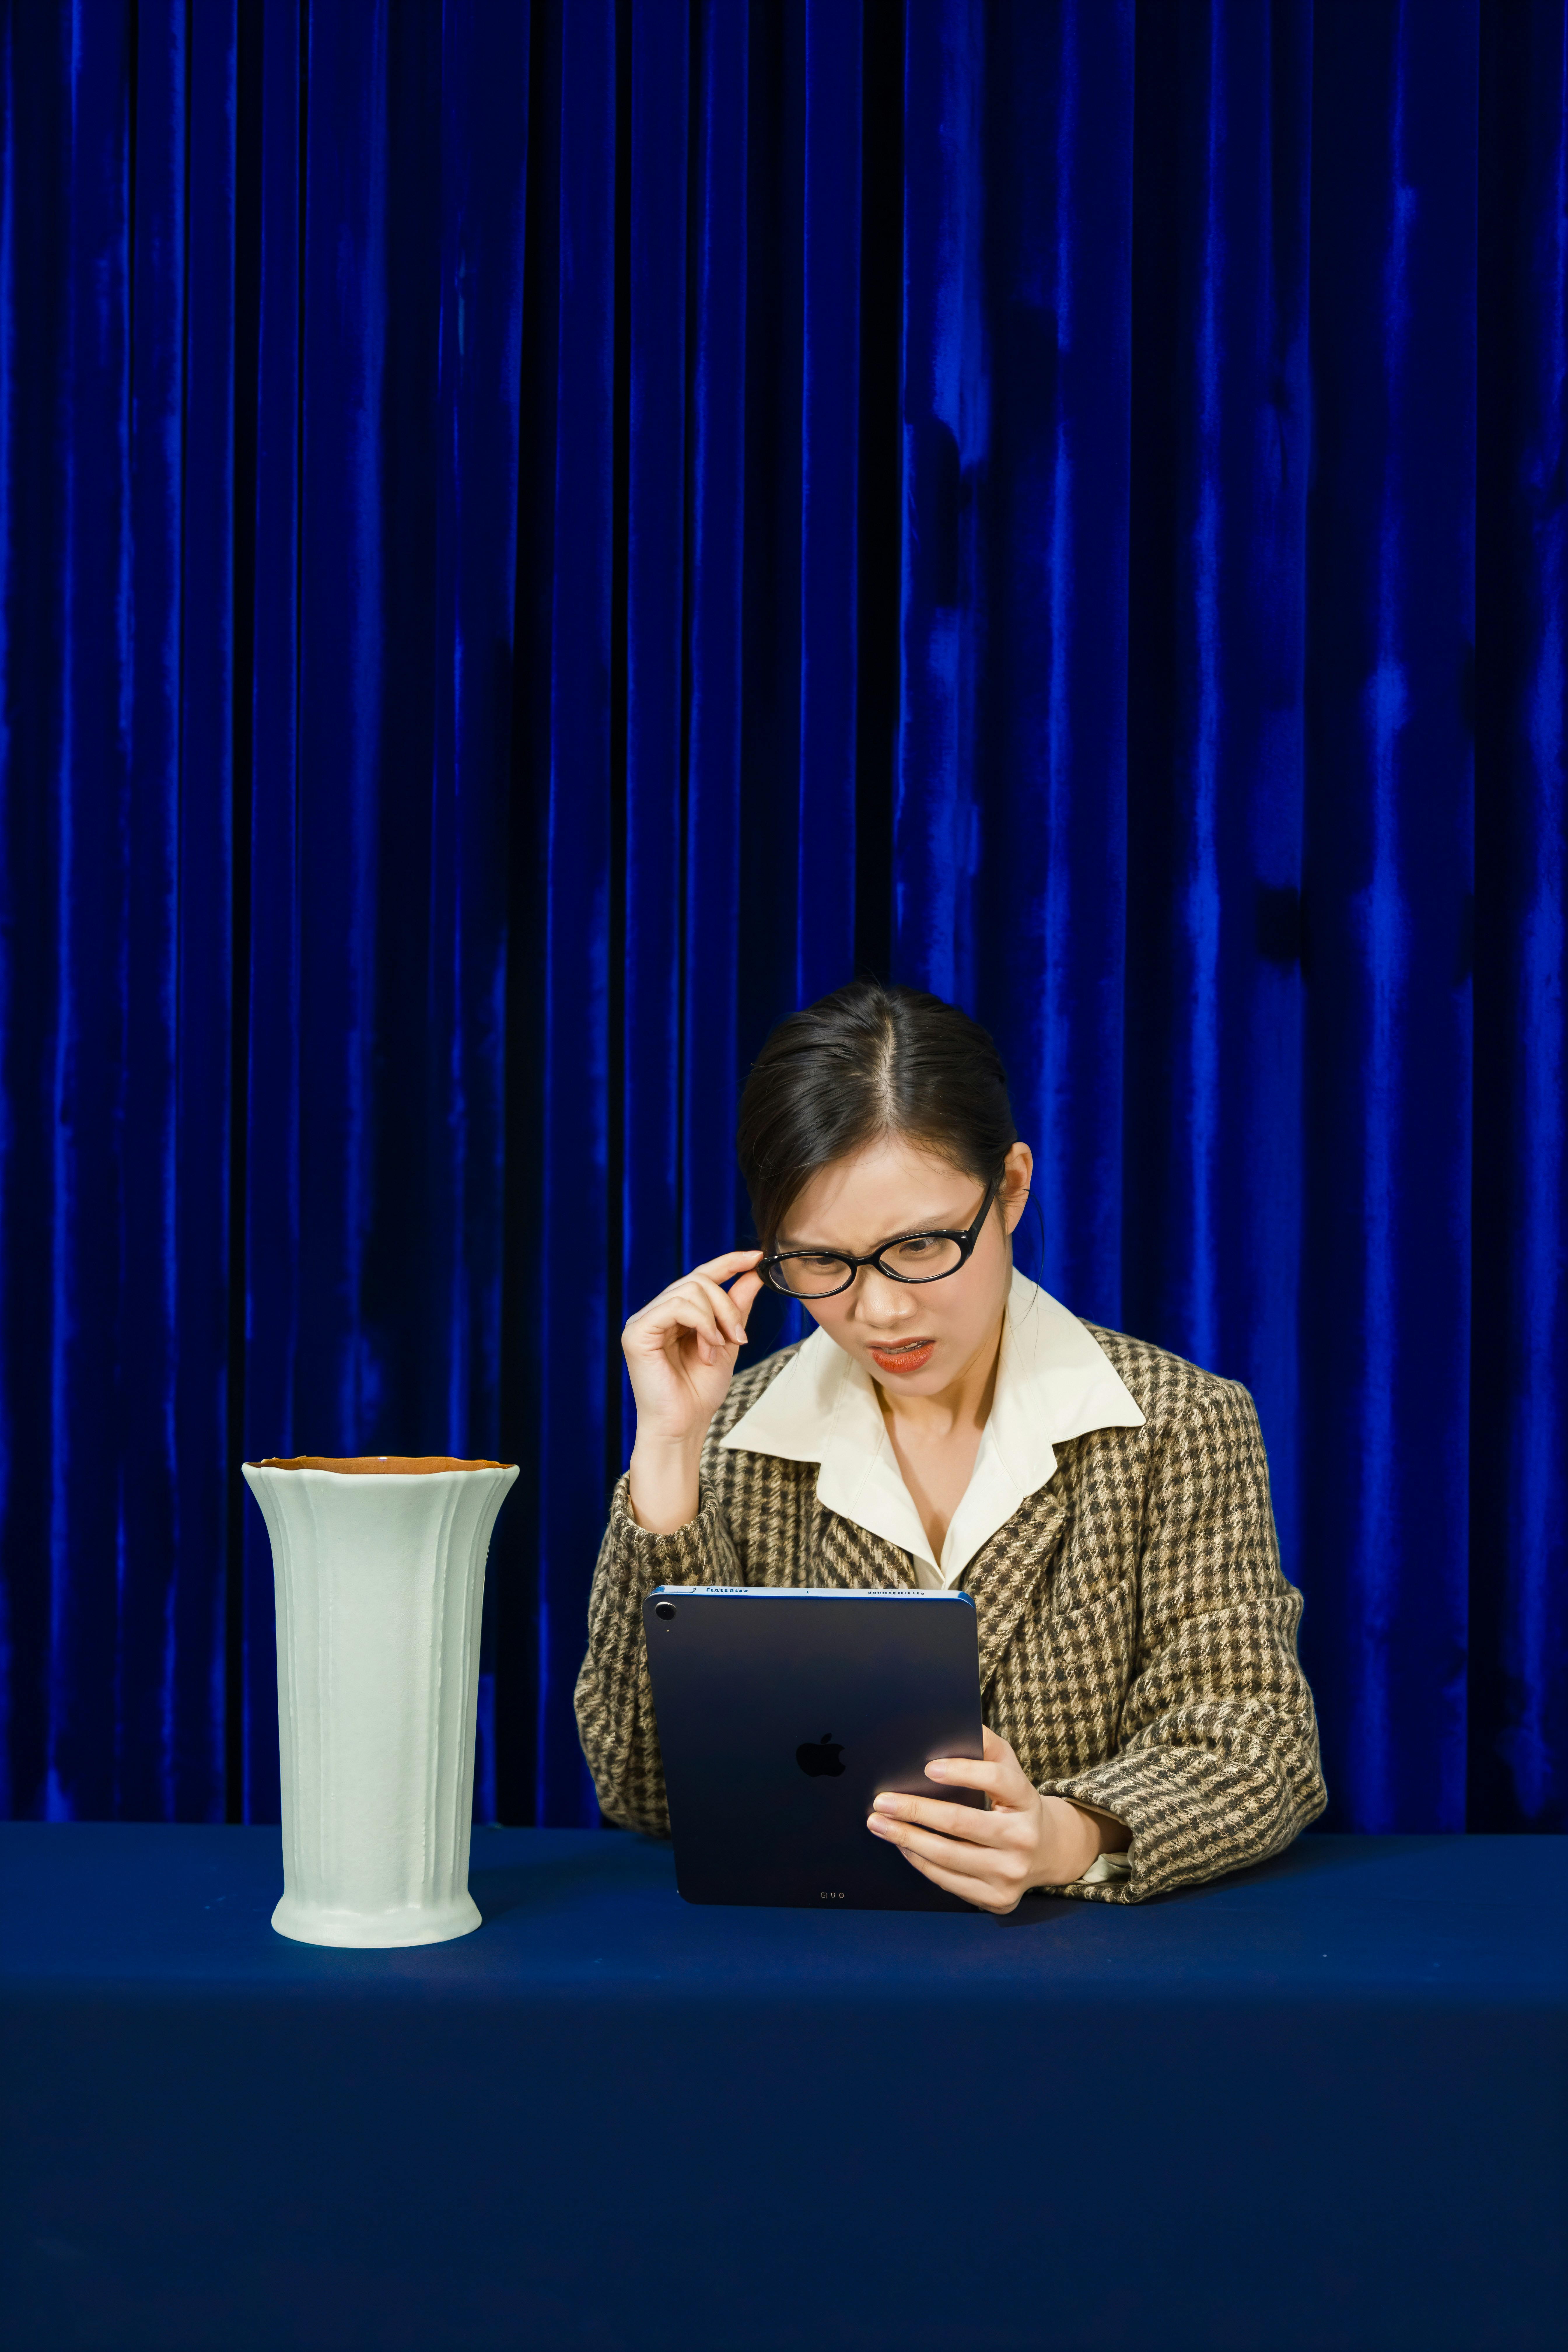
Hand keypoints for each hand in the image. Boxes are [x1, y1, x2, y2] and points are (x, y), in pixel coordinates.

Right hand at [624, 1250, 763, 1531]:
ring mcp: (643, 1321)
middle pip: (698, 1280)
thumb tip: (754, 1273)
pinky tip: (707, 1348)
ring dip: (716, 1319)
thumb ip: (736, 1308)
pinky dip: (702, 1324)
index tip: (756, 1257)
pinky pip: (676, 1306)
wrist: (684, 1426)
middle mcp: (655, 1313)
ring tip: (718, 1350)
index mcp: (673, 1315)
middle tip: (738, 1337)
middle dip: (727, 1305)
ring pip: (689, 1290)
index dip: (728, 1262)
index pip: (699, 1275)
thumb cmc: (700, 1392)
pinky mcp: (636, 1332)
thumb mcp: (727, 1342)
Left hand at [866, 1727, 1113, 1914]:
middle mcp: (1022, 1839)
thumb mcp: (1010, 1770)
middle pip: (961, 1822)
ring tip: (878, 1823)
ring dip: (907, 1838)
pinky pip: (947, 1880)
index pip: (997, 1780)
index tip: (927, 1767)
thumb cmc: (1014, 1803)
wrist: (1046, 1852)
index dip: (963, 1771)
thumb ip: (987, 1746)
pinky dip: (919, 1861)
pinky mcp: (997, 1899)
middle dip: (915, 1811)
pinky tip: (902, 1845)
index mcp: (1027, 1800)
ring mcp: (1010, 1873)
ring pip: (947, 1856)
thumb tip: (953, 1723)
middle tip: (881, 1800)